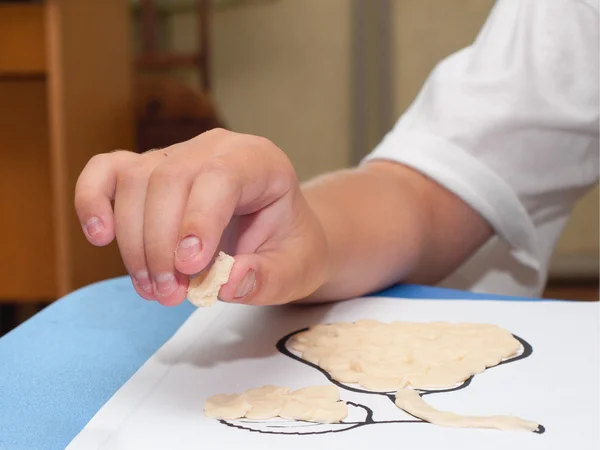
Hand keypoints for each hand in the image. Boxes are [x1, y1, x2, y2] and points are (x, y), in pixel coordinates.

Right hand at [75, 129, 328, 305]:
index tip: (189, 268)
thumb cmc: (289, 245)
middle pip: (168, 180)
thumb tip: (227, 283)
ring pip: (136, 181)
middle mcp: (215, 148)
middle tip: (170, 295)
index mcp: (259, 161)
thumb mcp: (297, 268)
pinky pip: (108, 171)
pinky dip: (93, 200)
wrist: (278, 233)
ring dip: (133, 242)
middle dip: (160, 245)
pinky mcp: (148, 170)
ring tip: (153, 289)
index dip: (198, 220)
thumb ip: (269, 277)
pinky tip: (100, 236)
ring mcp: (178, 154)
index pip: (219, 176)